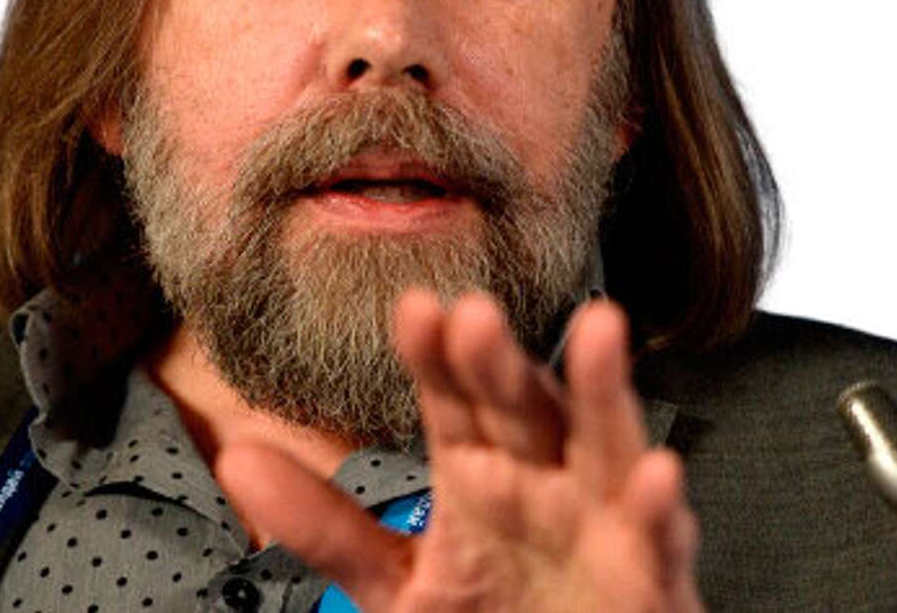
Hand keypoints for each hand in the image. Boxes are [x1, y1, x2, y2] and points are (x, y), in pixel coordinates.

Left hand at [216, 289, 704, 612]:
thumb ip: (325, 527)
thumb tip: (236, 459)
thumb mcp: (396, 586)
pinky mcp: (650, 580)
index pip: (454, 400)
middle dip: (501, 364)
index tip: (414, 310)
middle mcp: (545, 484)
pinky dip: (659, 508)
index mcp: (483, 473)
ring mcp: (604, 528)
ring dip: (604, 389)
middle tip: (474, 314)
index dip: (436, 357)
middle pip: (523, 409)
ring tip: (601, 326)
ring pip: (607, 445)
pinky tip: (655, 473)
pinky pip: (660, 543)